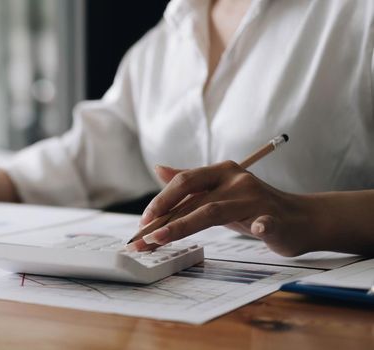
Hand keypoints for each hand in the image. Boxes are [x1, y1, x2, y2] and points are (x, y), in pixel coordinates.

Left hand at [132, 161, 319, 256]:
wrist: (302, 218)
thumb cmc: (254, 206)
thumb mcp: (220, 191)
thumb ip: (190, 183)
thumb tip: (159, 169)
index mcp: (221, 171)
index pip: (183, 183)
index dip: (159, 203)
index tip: (141, 224)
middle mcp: (236, 181)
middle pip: (194, 198)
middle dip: (164, 219)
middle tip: (142, 238)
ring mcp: (256, 198)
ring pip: (214, 211)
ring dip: (184, 226)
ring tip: (161, 239)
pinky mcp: (275, 219)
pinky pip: (266, 222)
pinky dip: (260, 225)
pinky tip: (255, 229)